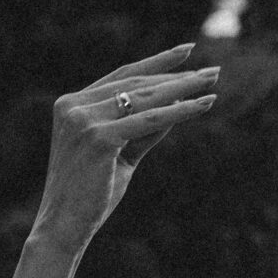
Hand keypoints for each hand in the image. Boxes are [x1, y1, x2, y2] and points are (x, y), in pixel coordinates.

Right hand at [30, 46, 219, 249]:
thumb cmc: (91, 194)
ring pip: (144, 99)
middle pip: (136, 84)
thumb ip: (144, 129)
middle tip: (213, 71)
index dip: (156, 62)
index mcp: (72, 104)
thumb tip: (177, 103)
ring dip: (183, 88)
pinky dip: (179, 111)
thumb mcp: (121, 153)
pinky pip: (149, 120)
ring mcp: (84, 121)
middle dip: (177, 76)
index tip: (187, 50)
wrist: (63, 227)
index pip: (121, 75)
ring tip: (212, 81)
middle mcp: (74, 106)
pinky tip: (202, 104)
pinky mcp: (98, 138)